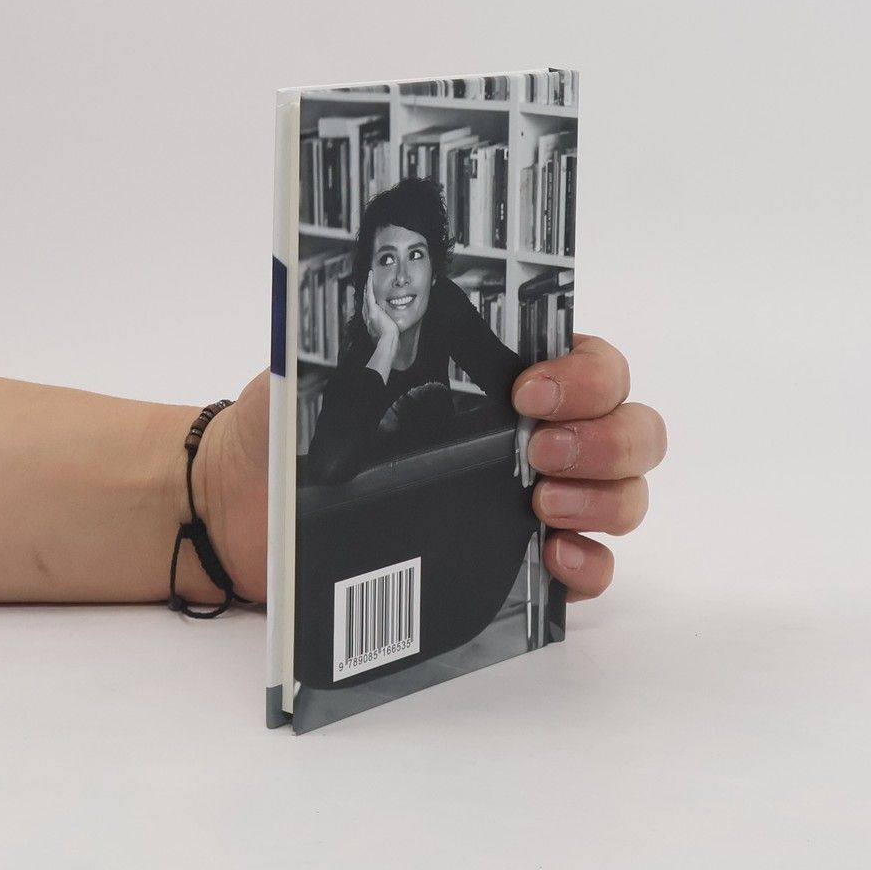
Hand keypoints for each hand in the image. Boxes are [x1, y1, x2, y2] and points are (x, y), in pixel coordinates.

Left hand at [187, 332, 661, 608]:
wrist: (238, 505)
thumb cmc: (288, 423)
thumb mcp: (325, 365)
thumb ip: (367, 335)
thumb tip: (389, 302)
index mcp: (503, 370)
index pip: (592, 357)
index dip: (584, 372)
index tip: (528, 390)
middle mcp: (535, 431)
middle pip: (632, 424)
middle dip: (606, 437)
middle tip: (537, 452)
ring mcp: (534, 499)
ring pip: (626, 492)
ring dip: (604, 497)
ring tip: (541, 507)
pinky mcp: (515, 564)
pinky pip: (592, 567)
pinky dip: (590, 564)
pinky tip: (554, 558)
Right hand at [361, 278, 400, 361]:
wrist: (388, 340)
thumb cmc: (390, 340)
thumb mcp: (388, 335)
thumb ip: (389, 332)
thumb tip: (395, 335)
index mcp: (372, 324)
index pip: (369, 311)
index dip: (368, 304)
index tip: (369, 298)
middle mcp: (368, 318)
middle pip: (366, 303)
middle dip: (366, 294)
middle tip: (367, 286)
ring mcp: (369, 313)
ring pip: (366, 297)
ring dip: (367, 287)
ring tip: (368, 280)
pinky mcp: (373, 309)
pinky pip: (370, 293)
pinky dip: (369, 284)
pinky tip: (370, 276)